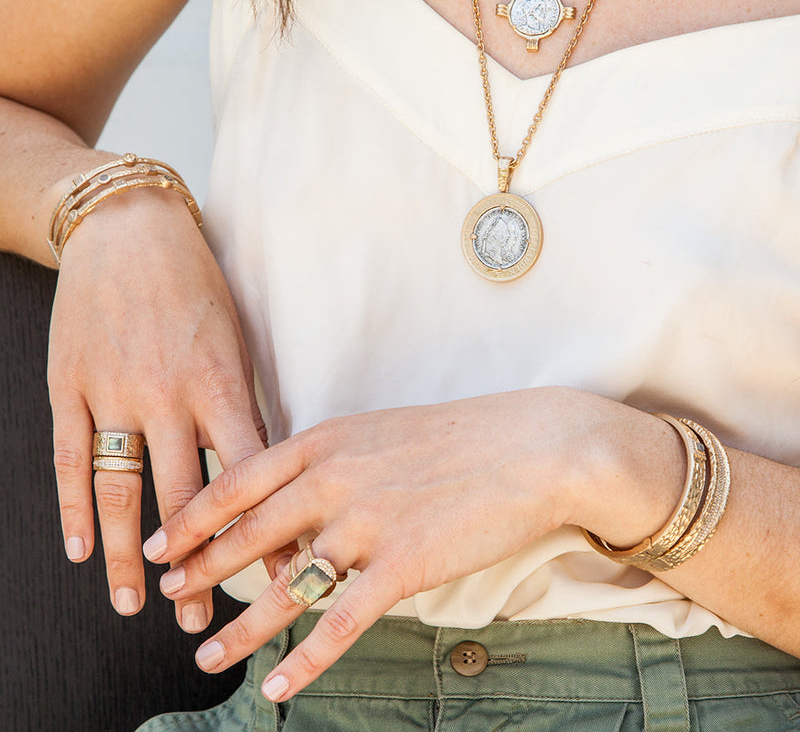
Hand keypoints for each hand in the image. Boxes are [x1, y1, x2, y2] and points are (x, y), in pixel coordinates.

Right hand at [48, 187, 266, 628]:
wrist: (128, 230)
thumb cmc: (197, 285)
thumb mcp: (236, 339)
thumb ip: (241, 404)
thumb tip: (261, 470)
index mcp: (220, 383)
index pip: (249, 476)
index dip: (266, 532)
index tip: (281, 580)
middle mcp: (167, 395)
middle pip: (184, 498)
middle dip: (195, 563)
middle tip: (200, 618)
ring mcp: (113, 392)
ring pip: (122, 491)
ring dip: (129, 555)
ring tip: (134, 604)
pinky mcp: (70, 385)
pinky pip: (71, 458)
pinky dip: (75, 507)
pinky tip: (81, 548)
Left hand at [142, 387, 677, 699]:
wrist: (533, 447)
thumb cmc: (461, 436)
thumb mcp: (382, 431)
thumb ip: (335, 458)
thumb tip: (298, 496)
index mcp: (327, 441)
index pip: (239, 480)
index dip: (194, 516)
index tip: (165, 541)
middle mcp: (335, 479)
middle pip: (247, 534)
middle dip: (201, 569)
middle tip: (170, 596)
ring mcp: (367, 522)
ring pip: (283, 585)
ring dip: (240, 626)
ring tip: (208, 652)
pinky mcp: (404, 565)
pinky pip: (340, 622)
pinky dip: (305, 659)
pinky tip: (279, 684)